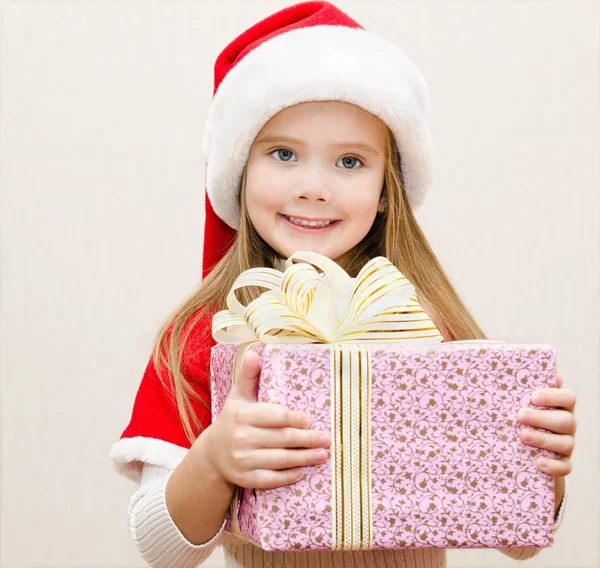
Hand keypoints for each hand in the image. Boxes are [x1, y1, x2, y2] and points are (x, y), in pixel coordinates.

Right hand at [203, 350, 330, 489]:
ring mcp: (242, 460)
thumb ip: (249, 375)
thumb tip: (254, 352)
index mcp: (242, 415)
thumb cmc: (233, 420)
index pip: (275, 416)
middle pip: (282, 439)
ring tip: (323, 454)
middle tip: (327, 439)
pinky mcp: (244, 479)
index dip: (295, 419)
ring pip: (280, 460)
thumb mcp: (238, 396)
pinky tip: (303, 472)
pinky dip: (288, 477)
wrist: (212, 454)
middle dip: (308, 439)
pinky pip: (271, 479)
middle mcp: (241, 438)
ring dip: (304, 458)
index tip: (310, 420)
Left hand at [517, 374, 575, 476]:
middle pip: (566, 420)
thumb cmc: (522, 418)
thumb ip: (525, 388)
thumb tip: (531, 371)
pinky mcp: (563, 464)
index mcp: (560, 406)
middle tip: (519, 416)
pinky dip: (553, 466)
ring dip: (543, 439)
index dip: (554, 396)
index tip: (533, 397)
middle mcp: (567, 424)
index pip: (568, 397)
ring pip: (565, 443)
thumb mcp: (522, 403)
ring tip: (522, 436)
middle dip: (542, 418)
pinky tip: (538, 462)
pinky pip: (566, 467)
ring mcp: (567, 445)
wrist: (524, 449)